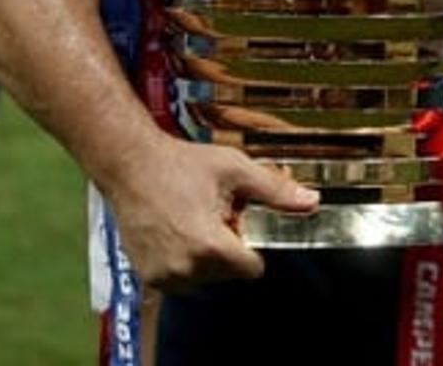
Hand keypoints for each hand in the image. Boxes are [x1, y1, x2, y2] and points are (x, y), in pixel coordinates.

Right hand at [103, 135, 318, 290]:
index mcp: (209, 246)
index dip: (252, 244)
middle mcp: (185, 268)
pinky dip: (184, 260)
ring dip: (206, 256)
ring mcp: (164, 276)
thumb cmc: (180, 164)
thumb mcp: (235, 170)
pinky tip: (176, 229)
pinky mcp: (148, 277)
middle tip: (212, 213)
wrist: (130, 164)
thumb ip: (275, 191)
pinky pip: (182, 278)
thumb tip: (312, 202)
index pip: (252, 268)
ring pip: (206, 277)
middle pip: (229, 273)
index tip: (239, 221)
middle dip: (228, 247)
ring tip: (192, 219)